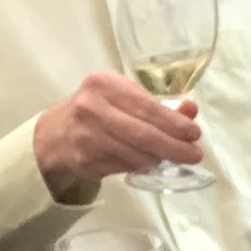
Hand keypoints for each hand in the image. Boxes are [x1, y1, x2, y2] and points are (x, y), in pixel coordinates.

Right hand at [34, 72, 204, 193]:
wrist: (57, 135)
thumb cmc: (98, 111)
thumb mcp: (124, 98)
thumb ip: (157, 104)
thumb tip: (191, 110)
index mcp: (104, 84)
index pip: (147, 106)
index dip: (174, 123)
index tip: (194, 134)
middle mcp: (92, 107)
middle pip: (143, 133)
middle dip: (174, 146)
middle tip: (194, 154)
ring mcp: (86, 136)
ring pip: (135, 154)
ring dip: (160, 159)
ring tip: (174, 158)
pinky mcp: (85, 159)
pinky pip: (124, 166)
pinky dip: (142, 166)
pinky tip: (150, 163)